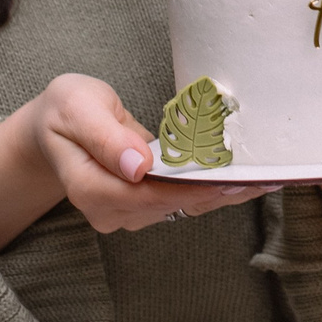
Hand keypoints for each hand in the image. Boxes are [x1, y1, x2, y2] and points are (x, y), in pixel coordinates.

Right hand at [0, 73, 265, 248]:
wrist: (54, 129)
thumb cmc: (64, 111)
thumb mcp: (76, 108)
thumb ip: (104, 136)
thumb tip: (136, 166)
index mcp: (90, 188)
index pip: (147, 195)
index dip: (189, 188)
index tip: (228, 178)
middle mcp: (110, 211)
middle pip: (171, 204)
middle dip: (218, 191)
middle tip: (266, 175)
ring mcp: (128, 213)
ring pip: (183, 205)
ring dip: (224, 193)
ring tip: (268, 177)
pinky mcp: (145, 205)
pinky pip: (183, 199)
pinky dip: (214, 189)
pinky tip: (247, 179)